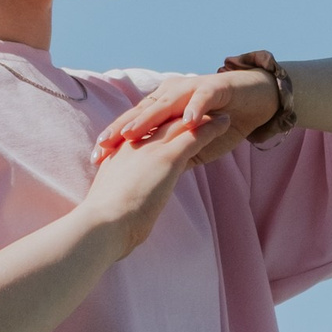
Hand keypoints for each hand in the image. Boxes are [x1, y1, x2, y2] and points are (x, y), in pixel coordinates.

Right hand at [75, 113, 205, 256]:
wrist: (104, 224)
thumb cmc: (106, 223)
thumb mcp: (112, 202)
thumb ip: (122, 197)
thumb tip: (128, 211)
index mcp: (120, 154)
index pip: (143, 132)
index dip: (159, 126)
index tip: (172, 123)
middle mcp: (135, 144)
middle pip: (162, 121)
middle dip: (180, 114)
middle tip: (198, 108)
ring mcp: (152, 148)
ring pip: (181, 123)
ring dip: (201, 115)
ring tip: (219, 110)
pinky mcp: (168, 157)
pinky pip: (195, 136)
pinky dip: (212, 128)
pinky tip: (226, 123)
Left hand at [90, 68, 278, 172]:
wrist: (255, 100)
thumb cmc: (221, 123)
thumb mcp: (192, 146)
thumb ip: (172, 155)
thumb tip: (151, 178)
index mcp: (163, 105)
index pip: (135, 122)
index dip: (116, 139)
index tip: (97, 157)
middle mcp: (172, 93)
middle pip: (142, 111)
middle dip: (122, 128)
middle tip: (104, 145)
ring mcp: (192, 88)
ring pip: (165, 103)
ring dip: (148, 119)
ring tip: (132, 133)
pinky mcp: (216, 87)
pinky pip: (203, 98)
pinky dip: (196, 109)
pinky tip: (189, 122)